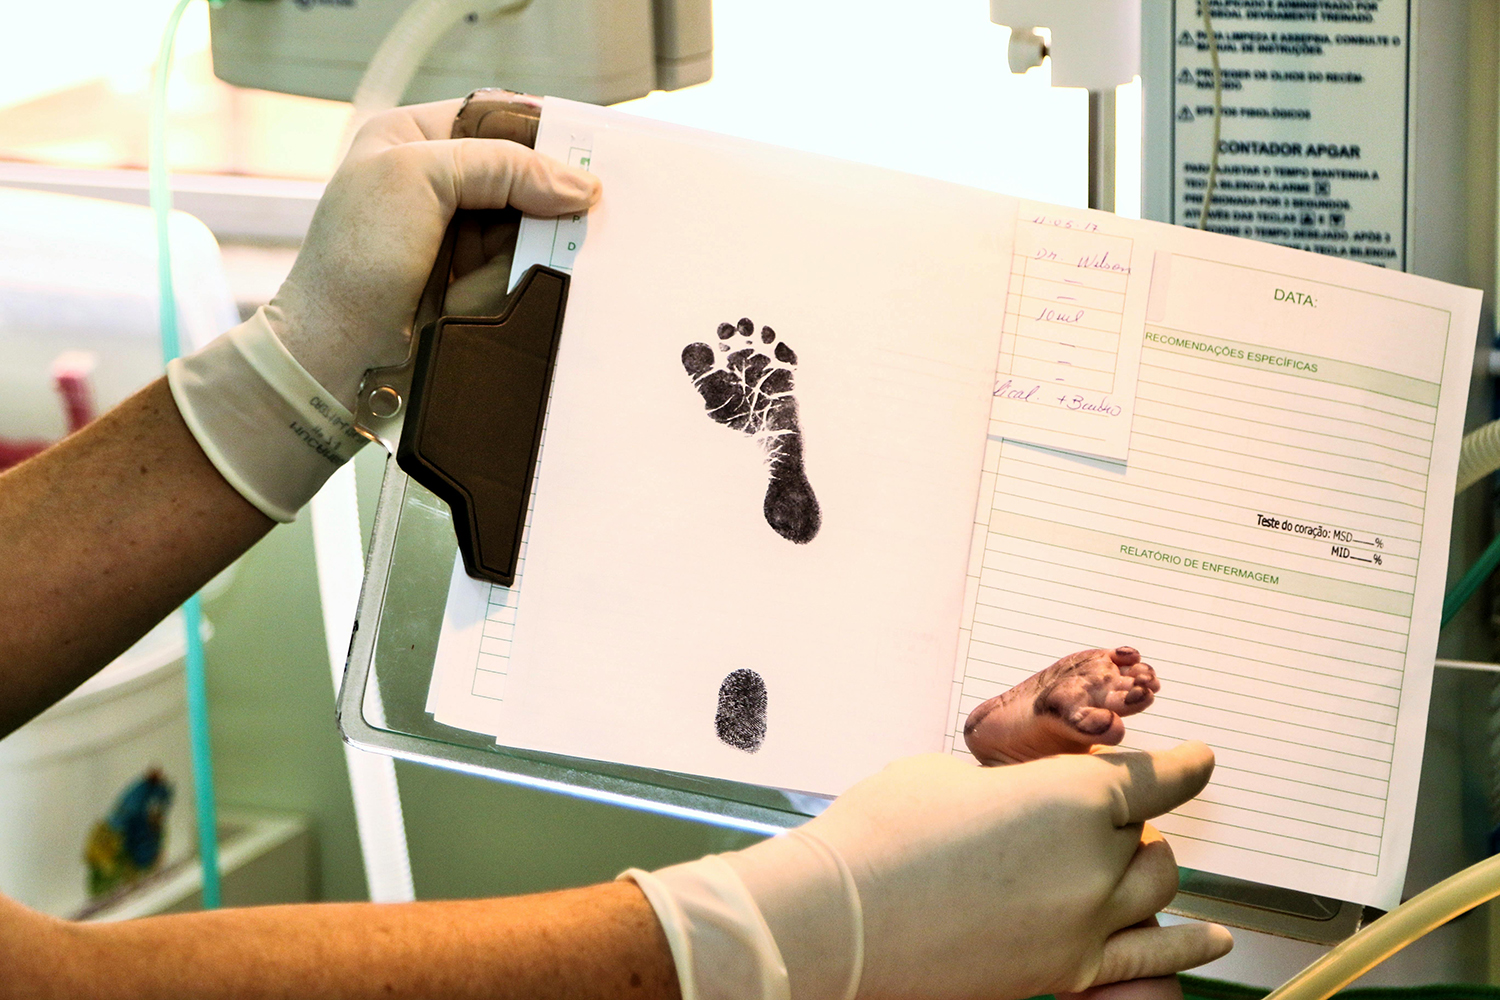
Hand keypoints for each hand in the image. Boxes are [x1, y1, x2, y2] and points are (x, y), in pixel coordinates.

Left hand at [266, 99, 599, 409]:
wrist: (340, 353)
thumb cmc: (353, 259)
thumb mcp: (419, 177)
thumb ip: (501, 166)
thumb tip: (579, 186)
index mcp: (413, 136)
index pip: (497, 118)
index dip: (542, 133)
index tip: (586, 152)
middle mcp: (438, 180)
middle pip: (523, 174)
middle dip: (544, 195)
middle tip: (580, 208)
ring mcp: (458, 233)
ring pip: (529, 224)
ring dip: (532, 243)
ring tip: (512, 260)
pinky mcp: (474, 278)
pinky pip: (523, 266)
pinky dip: (522, 276)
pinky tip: (507, 284)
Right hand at [723, 743, 1230, 999]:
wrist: (842, 919)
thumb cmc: (883, 836)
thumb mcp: (950, 778)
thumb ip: (1008, 788)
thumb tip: (1021, 808)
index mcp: (1072, 795)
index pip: (1152, 777)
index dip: (1183, 765)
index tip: (1200, 759)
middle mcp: (1094, 860)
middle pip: (1145, 833)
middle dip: (1124, 819)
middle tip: (1091, 816)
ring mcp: (1085, 922)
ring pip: (1157, 889)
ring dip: (1145, 867)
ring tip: (1132, 859)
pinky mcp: (1067, 971)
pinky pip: (1152, 957)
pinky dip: (1190, 945)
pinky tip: (1214, 940)